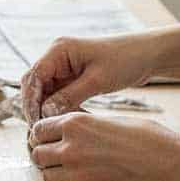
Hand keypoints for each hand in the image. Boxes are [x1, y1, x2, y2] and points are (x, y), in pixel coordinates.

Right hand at [20, 34, 158, 122]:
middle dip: (34, 107)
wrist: (148, 55)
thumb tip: (45, 113)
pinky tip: (65, 122)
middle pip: (34, 85)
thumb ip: (69, 96)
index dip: (30, 100)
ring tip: (51, 129)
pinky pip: (57, 95)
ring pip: (44, 92)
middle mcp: (57, 57)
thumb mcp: (97, 80)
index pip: (34, 77)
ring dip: (46, 109)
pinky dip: (58, 108)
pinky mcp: (72, 78)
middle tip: (39, 130)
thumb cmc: (126, 60)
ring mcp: (63, 68)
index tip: (35, 122)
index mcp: (59, 50)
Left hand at [28, 112, 179, 180]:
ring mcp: (77, 174)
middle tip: (61, 159)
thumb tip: (65, 132)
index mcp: (75, 124)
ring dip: (57, 176)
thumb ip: (82, 127)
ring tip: (75, 174)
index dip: (43, 136)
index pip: (38, 130)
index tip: (51, 141)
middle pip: (38, 155)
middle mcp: (70, 147)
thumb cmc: (148, 139)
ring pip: (47, 177)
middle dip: (47, 156)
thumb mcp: (108, 120)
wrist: (172, 164)